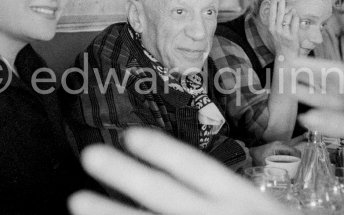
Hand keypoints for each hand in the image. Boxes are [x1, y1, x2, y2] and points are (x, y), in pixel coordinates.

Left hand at [69, 128, 297, 214]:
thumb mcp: (265, 213)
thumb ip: (234, 198)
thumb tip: (201, 187)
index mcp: (245, 201)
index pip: (199, 169)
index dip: (164, 151)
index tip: (131, 135)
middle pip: (165, 195)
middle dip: (126, 175)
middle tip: (90, 156)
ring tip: (77, 201)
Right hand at [268, 0, 299, 59]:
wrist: (286, 56)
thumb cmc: (281, 42)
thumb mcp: (275, 32)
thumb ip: (277, 22)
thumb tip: (280, 9)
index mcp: (271, 28)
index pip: (272, 13)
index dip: (273, 3)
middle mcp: (277, 30)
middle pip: (279, 13)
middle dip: (281, 1)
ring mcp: (284, 33)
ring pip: (287, 17)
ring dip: (289, 10)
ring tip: (291, 6)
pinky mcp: (292, 36)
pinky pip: (294, 23)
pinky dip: (295, 17)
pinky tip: (295, 12)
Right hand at [290, 56, 343, 181]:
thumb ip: (337, 123)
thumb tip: (305, 118)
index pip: (336, 71)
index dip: (314, 65)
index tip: (293, 61)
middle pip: (330, 84)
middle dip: (308, 77)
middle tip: (284, 73)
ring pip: (329, 101)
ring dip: (310, 95)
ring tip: (288, 90)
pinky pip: (332, 118)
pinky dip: (318, 116)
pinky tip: (305, 117)